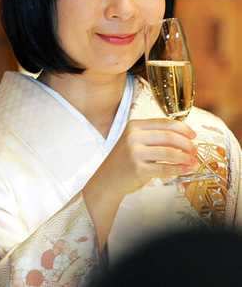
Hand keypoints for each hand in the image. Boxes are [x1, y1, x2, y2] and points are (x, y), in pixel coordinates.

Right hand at [83, 118, 196, 247]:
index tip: (194, 135)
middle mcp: (133, 137)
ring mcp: (135, 153)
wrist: (107, 178)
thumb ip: (155, 136)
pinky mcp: (138, 169)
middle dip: (187, 144)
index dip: (183, 128)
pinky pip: (165, 168)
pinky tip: (186, 169)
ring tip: (193, 161)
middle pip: (169, 137)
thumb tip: (185, 137)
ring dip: (185, 157)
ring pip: (169, 152)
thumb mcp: (135, 141)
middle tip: (195, 150)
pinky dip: (179, 169)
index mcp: (134, 126)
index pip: (164, 123)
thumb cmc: (125, 160)